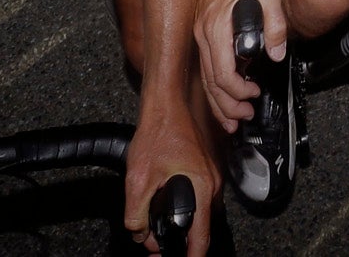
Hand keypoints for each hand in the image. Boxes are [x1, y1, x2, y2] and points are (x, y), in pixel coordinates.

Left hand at [124, 102, 216, 254]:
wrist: (167, 105)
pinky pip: (198, 198)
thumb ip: (136, 213)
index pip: (202, 236)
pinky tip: (163, 205)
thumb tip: (139, 233)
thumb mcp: (138, 178)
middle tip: (154, 246)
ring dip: (180, 224)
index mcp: (202, 188)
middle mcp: (211, 184)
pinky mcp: (204, 170)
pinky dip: (183, 209)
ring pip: (199, 213)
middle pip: (201, 227)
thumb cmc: (158, 132)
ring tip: (153, 229)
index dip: (191, 256)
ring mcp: (210, 176)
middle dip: (179, 241)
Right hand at [194, 0, 284, 132]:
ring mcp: (201, 34)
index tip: (254, 95)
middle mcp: (203, 34)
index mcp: (216, 26)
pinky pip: (206, 66)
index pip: (221, 72)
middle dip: (227, 105)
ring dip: (218, 101)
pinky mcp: (204, 32)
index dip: (237, 91)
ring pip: (205, 78)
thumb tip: (278, 52)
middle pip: (210, 81)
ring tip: (232, 119)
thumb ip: (276, 24)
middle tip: (244, 117)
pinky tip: (222, 96)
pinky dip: (213, 86)